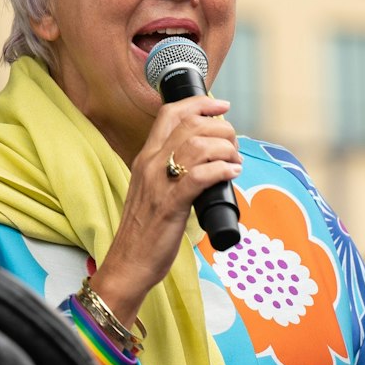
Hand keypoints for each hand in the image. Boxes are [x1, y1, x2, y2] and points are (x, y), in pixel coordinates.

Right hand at [91, 96, 239, 325]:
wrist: (129, 262)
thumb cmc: (146, 230)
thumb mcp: (154, 189)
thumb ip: (171, 171)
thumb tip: (204, 161)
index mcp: (146, 157)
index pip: (170, 114)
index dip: (200, 103)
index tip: (222, 106)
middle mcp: (150, 163)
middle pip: (191, 124)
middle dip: (222, 129)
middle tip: (233, 147)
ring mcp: (159, 183)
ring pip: (198, 145)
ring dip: (225, 149)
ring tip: (235, 163)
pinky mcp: (171, 204)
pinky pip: (200, 176)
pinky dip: (222, 170)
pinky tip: (231, 174)